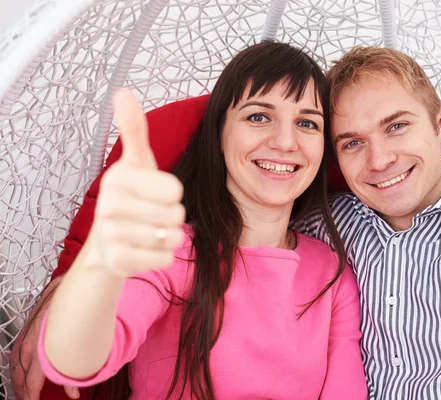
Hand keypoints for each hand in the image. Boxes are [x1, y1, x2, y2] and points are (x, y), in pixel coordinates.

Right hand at [10, 279, 79, 399]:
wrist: (76, 285)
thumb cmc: (80, 312)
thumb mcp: (83, 345)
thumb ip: (76, 369)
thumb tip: (73, 389)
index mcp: (43, 348)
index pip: (32, 380)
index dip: (32, 395)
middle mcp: (31, 341)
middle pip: (20, 374)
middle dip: (23, 390)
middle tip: (28, 399)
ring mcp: (28, 332)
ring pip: (15, 362)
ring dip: (17, 378)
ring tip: (23, 390)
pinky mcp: (29, 324)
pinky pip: (16, 349)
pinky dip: (16, 362)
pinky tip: (20, 368)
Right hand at [87, 89, 184, 276]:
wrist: (106, 244)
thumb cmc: (130, 198)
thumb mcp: (136, 164)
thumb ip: (134, 130)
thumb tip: (123, 91)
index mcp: (118, 177)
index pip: (175, 189)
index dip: (172, 194)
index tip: (155, 193)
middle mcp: (109, 205)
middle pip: (176, 214)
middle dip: (172, 217)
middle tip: (152, 216)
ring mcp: (110, 235)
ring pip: (171, 238)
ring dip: (168, 237)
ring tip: (148, 232)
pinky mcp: (116, 261)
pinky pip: (163, 259)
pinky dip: (161, 256)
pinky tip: (144, 250)